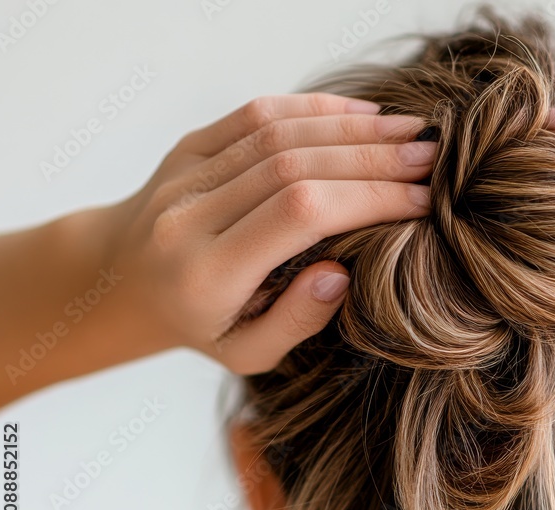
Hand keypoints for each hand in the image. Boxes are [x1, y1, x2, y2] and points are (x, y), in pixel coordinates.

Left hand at [102, 94, 433, 373]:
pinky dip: (315, 109)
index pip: (299, 213)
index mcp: (206, 272)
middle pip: (294, 165)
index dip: (367, 199)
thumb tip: (340, 275)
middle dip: (371, 158)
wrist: (123, 281)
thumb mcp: (246, 354)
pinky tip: (363, 115)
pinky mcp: (190, 146)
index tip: (420, 202)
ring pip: (278, 132)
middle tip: (431, 159)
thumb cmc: (199, 325)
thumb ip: (294, 322)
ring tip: (410, 133)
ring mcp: (185, 174)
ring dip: (352, 128)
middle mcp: (189, 215)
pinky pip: (257, 114)